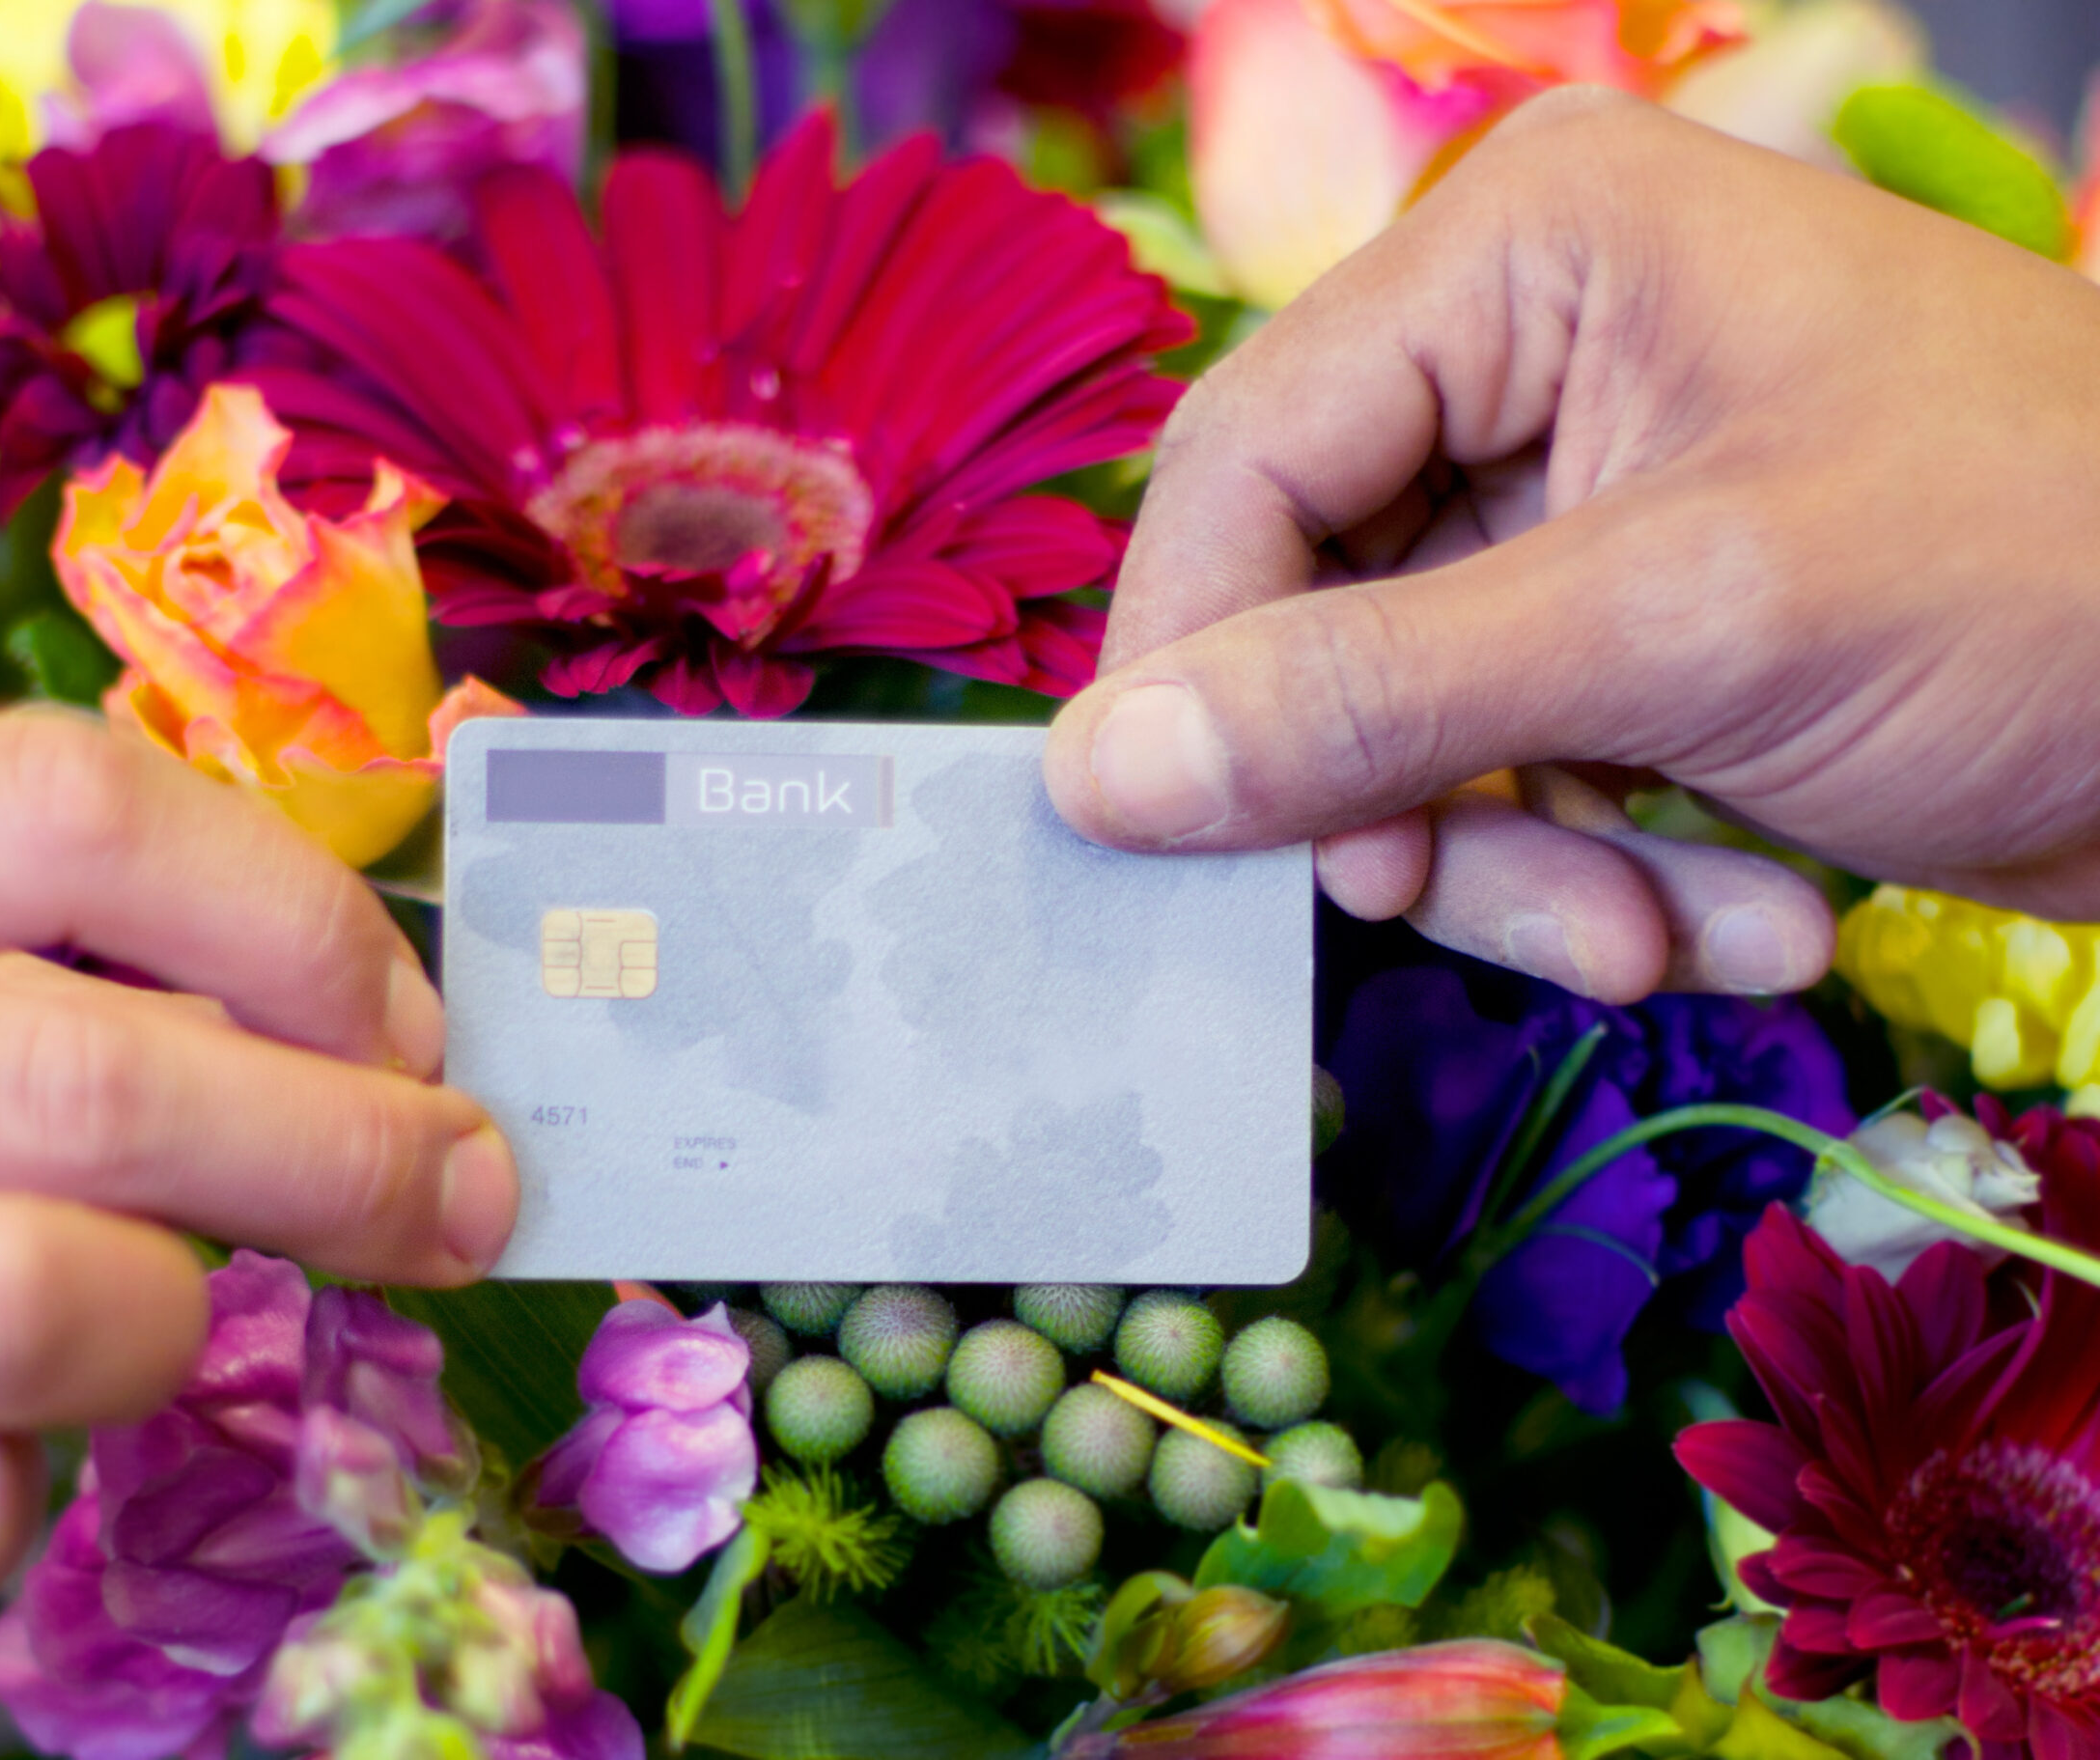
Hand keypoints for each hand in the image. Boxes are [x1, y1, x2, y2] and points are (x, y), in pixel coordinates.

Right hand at [0, 712, 514, 1696]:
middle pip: (83, 1077)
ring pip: (27, 1301)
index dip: (289, 919)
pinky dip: (5, 1489)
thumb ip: (19, 977)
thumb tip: (362, 1052)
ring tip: (142, 1318)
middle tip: (459, 1199)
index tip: (406, 1030)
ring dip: (161, 1320)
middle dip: (343, 1151)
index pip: (55, 807)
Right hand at [1044, 89, 2099, 1001]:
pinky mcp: (1624, 636)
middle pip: (1312, 608)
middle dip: (1408, 795)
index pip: (1247, 459)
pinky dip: (1600, 878)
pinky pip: (1508, 777)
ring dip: (1523, 872)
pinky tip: (1745, 922)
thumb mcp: (1683, 630)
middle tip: (1470, 915)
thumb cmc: (2035, 584)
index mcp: (1524, 256)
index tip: (1182, 840)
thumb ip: (1369, 697)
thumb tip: (1096, 779)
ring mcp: (1573, 507)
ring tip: (1675, 946)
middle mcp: (1522, 359)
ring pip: (1402, 727)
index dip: (1196, 659)